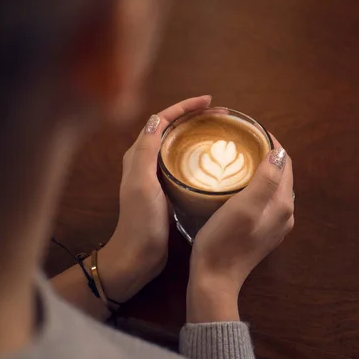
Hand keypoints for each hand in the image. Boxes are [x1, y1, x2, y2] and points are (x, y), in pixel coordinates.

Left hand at [98, 95, 211, 302]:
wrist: (138, 256)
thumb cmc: (140, 220)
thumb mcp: (141, 183)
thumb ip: (147, 150)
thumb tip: (157, 117)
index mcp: (138, 154)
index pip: (161, 119)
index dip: (184, 107)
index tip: (209, 102)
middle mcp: (146, 161)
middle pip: (171, 129)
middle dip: (193, 117)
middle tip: (220, 116)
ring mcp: (157, 176)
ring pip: (179, 146)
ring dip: (197, 134)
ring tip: (220, 132)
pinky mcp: (168, 190)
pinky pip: (184, 164)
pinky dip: (198, 156)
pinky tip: (215, 161)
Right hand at [187, 138, 293, 321]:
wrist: (214, 279)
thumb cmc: (224, 240)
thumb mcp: (244, 206)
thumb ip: (266, 180)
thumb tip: (279, 152)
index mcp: (283, 204)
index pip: (285, 162)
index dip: (271, 143)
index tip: (251, 130)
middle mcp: (284, 213)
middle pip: (281, 174)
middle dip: (266, 154)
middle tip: (242, 141)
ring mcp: (274, 224)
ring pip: (272, 187)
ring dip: (260, 169)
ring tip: (238, 157)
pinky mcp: (262, 232)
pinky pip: (263, 200)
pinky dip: (255, 185)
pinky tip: (237, 184)